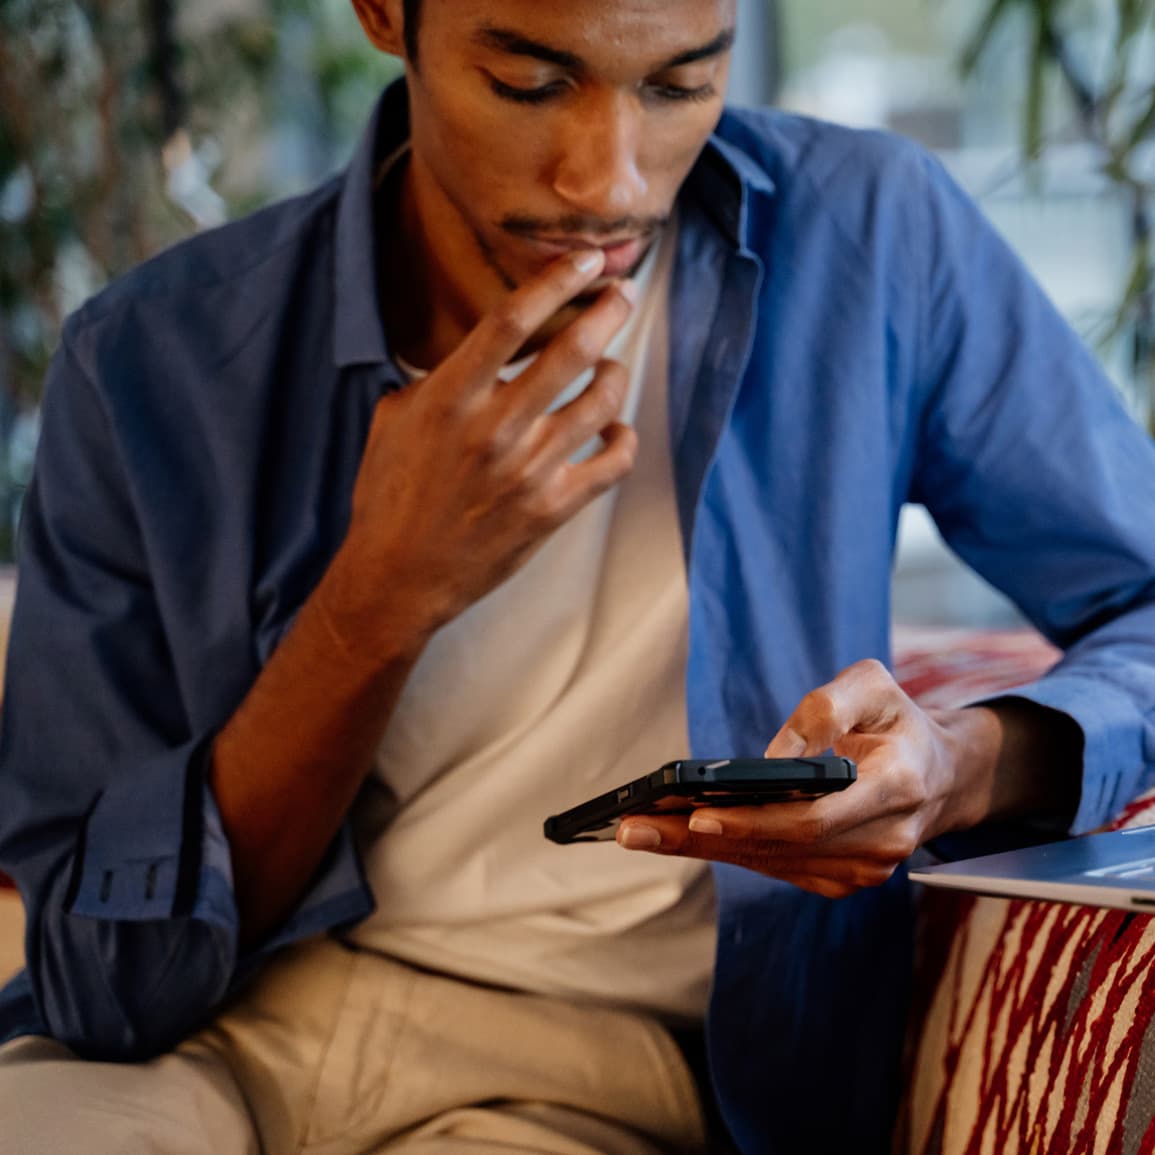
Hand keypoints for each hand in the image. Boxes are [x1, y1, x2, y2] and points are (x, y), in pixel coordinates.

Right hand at [321, 249, 638, 654]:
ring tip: (613, 367)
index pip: (511, 319)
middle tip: (622, 297)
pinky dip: (624, 440)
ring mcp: (529, 470)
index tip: (584, 260)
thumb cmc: (389, 495)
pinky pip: (613, 463)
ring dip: (616, 374)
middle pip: (572, 351)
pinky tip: (616, 431)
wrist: (398, 577)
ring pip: (601, 403)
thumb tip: (470, 353)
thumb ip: (434, 380)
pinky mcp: (553, 509)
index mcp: (450, 397)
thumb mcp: (393, 421)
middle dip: (608, 312)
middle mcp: (495, 427)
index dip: (556, 280)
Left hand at [616, 659, 1005, 897]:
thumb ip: (826, 707)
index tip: (696, 814)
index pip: (814, 817)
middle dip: (700, 838)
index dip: (752, 820)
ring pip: (771, 862)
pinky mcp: (845, 878)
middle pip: (779, 846)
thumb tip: (771, 756)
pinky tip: (681, 836)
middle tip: (634, 828)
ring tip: (640, 831)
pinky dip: (730, 851)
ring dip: (702, 849)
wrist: (940, 774)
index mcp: (896, 785)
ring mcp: (866, 868)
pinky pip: (778, 866)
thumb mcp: (874, 684)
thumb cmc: (898, 720)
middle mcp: (883, 839)